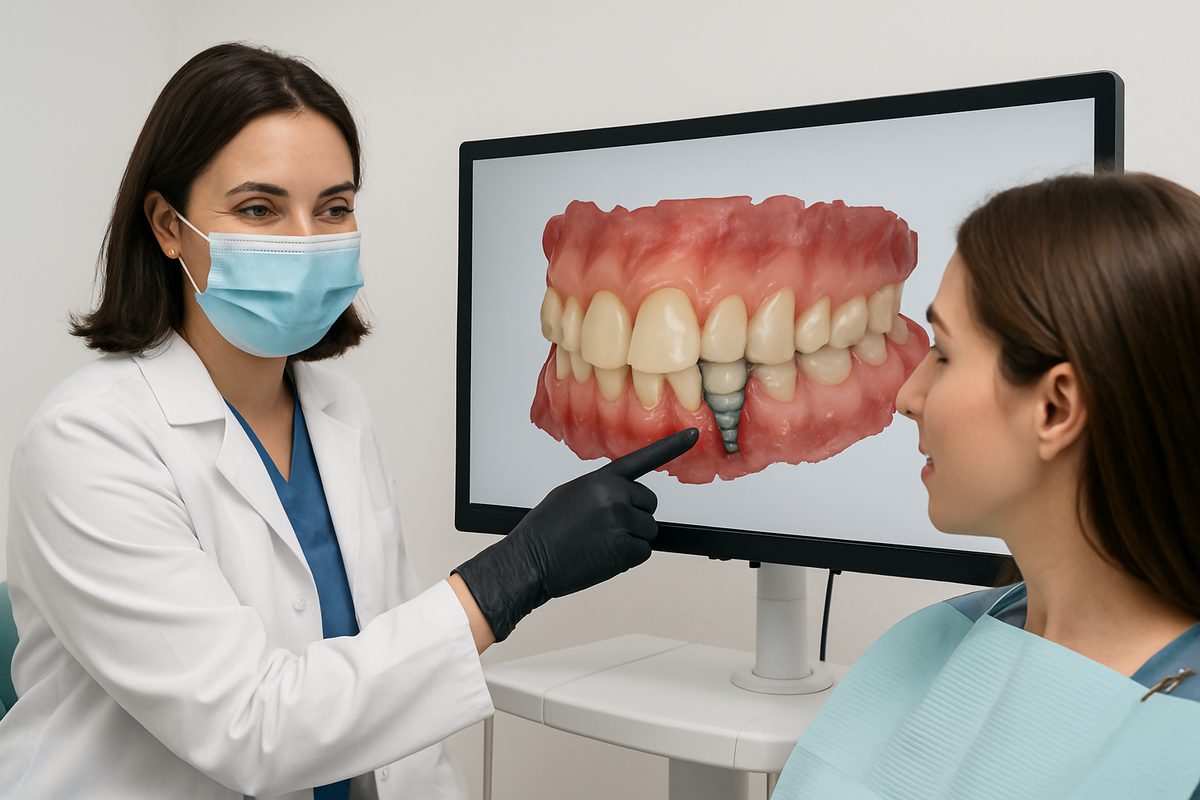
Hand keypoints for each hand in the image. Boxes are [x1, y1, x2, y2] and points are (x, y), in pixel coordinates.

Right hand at [452, 428, 698, 641]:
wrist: (530, 560)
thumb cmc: (545, 530)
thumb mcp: (570, 494)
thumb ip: (600, 490)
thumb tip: (624, 497)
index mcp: (601, 479)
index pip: (643, 459)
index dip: (671, 446)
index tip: (693, 435)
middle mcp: (614, 495)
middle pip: (649, 505)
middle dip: (635, 517)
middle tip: (604, 529)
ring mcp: (621, 521)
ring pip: (648, 531)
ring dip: (630, 540)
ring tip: (598, 544)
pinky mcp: (624, 548)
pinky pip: (643, 552)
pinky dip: (627, 558)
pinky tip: (602, 557)